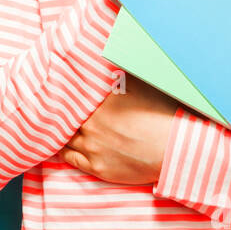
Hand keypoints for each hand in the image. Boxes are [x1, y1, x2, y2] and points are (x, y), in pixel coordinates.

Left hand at [60, 75, 178, 184]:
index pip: (73, 96)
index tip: (62, 91)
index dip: (69, 95)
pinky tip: (60, 145)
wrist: (174, 149)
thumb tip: (108, 62)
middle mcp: (91, 125)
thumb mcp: (142, 86)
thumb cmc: (161, 115)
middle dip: (64, 113)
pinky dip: (63, 150)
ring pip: (66, 137)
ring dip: (62, 131)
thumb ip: (120, 76)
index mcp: (100, 103)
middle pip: (67, 117)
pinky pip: (69, 157)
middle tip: (56, 108)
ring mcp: (92, 147)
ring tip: (57, 126)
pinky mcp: (97, 167)